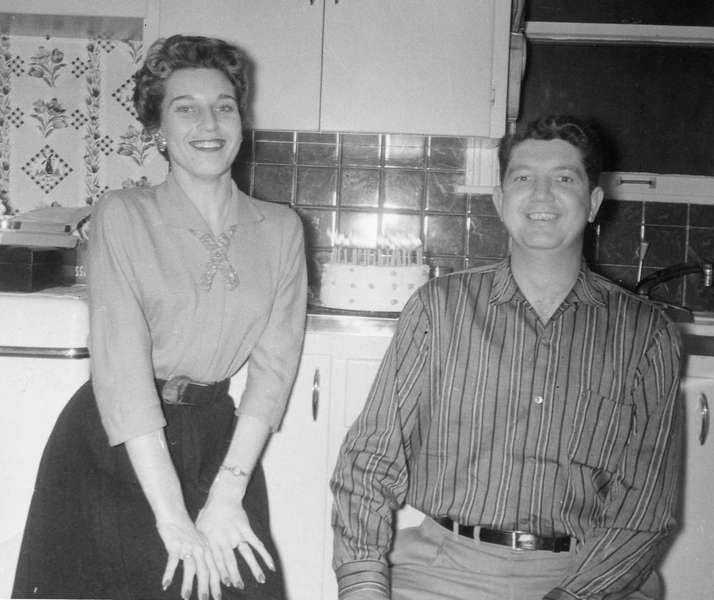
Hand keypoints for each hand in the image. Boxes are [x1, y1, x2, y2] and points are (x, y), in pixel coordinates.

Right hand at [157, 512, 220, 599]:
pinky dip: (169, 574)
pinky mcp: (175, 545)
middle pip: (205, 570)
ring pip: (190, 568)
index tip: (218, 595)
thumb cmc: (186, 530)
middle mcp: (200, 548)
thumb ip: (203, 554)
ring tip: (186, 598)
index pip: (215, 567)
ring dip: (188, 584)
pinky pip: (172, 561)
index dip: (217, 582)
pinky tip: (165, 585)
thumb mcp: (198, 540)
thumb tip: (207, 570)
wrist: (175, 514)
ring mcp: (188, 546)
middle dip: (206, 587)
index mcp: (207, 548)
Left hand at [196, 474, 275, 589]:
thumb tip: (191, 562)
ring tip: (261, 580)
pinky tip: (271, 565)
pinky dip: (265, 554)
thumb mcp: (198, 530)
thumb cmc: (208, 515)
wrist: (222, 496)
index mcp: (211, 541)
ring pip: (246, 554)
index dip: (220, 572)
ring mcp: (236, 534)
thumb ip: (199, 546)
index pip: (215, 560)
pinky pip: (257, 543)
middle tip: (239, 586)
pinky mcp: (246, 529)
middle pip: (230, 560)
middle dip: (235, 574)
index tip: (225, 584)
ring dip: (254, 567)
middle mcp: (224, 539)